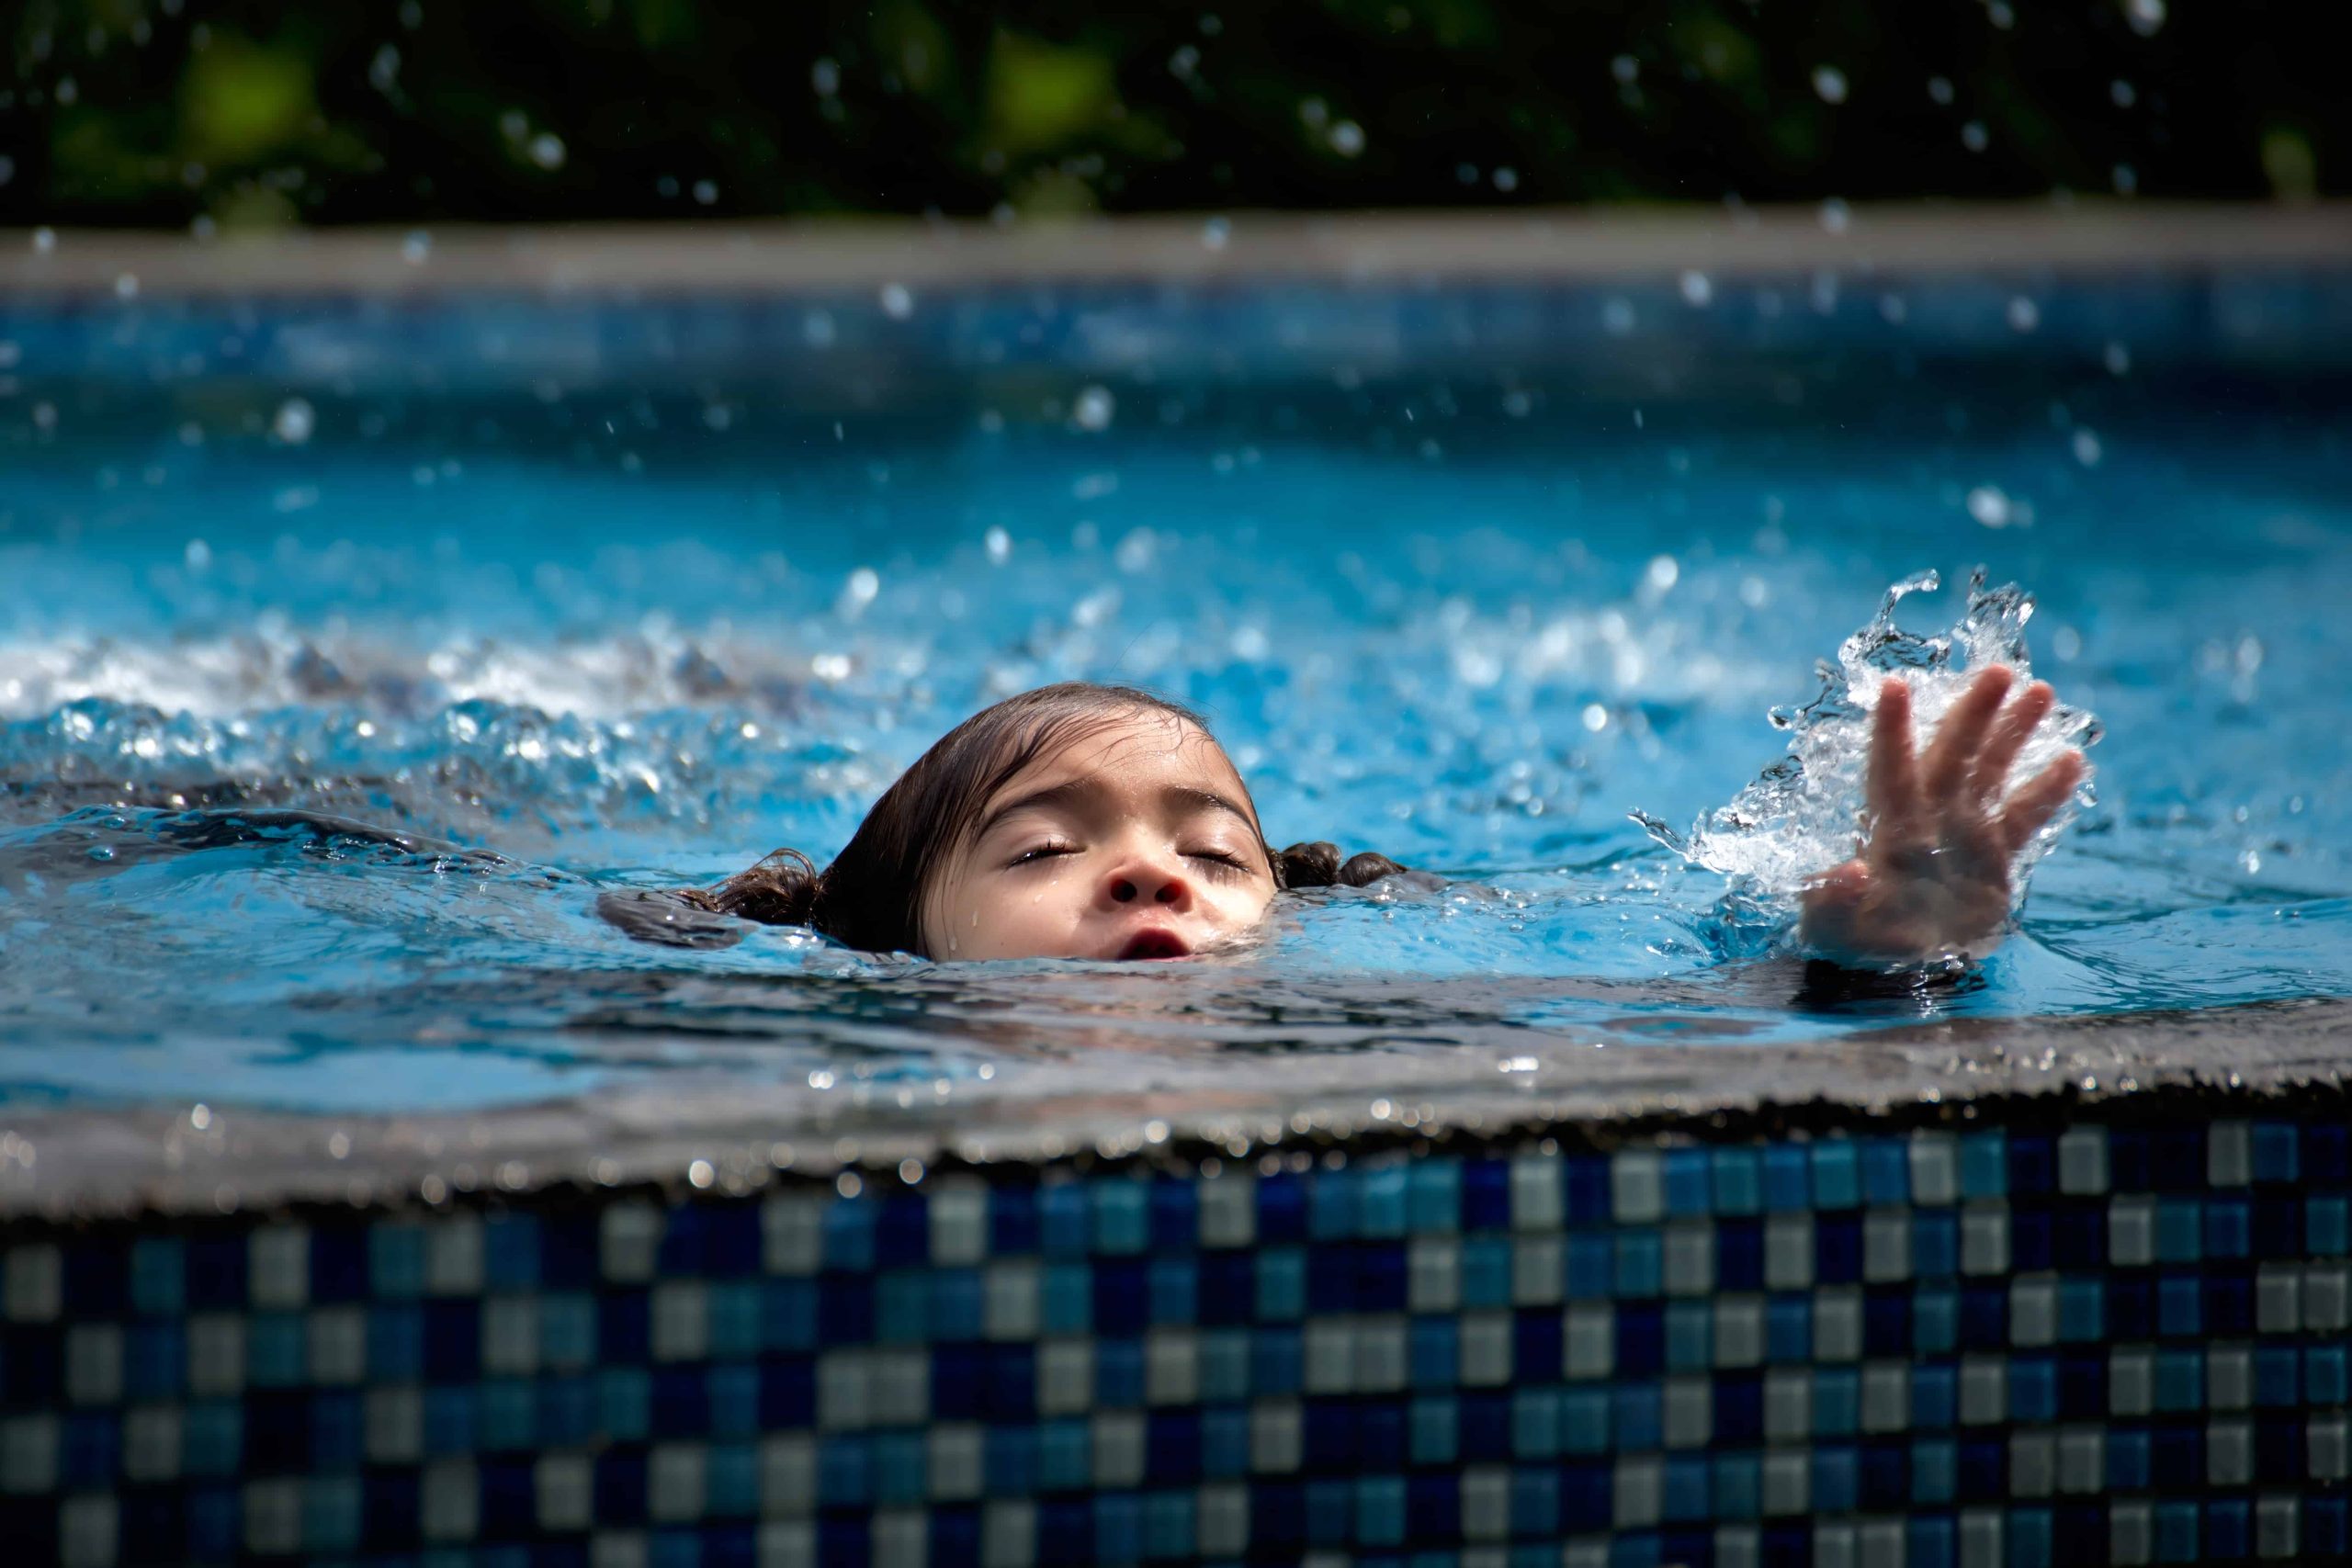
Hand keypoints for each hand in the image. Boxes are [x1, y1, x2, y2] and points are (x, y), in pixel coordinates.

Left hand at [1798, 665, 2085, 962]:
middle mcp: (1926, 817)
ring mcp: (1963, 832)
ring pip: (1990, 771)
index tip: (1894, 685)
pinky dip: (2046, 790)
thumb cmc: (1849, 940)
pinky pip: (2024, 817)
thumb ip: (1833, 899)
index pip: (1888, 768)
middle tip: (1999, 670)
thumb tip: (1851, 873)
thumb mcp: (1830, 926)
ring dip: (2012, 732)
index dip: (1891, 729)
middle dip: (1972, 712)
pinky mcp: (1993, 857)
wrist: (1891, 969)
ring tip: (2041, 690)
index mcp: (1885, 826)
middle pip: (1950, 754)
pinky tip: (2071, 758)